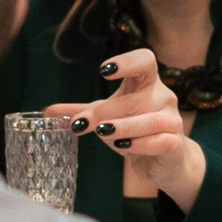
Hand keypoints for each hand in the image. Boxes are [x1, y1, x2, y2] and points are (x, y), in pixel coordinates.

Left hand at [46, 50, 207, 207]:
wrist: (164, 161)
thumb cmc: (134, 131)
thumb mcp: (106, 118)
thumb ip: (81, 112)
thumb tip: (46, 111)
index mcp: (147, 83)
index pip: (145, 60)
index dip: (126, 62)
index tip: (103, 70)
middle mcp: (163, 97)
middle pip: (137, 97)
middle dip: (107, 111)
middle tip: (83, 123)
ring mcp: (172, 120)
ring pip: (150, 120)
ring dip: (123, 127)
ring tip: (102, 134)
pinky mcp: (175, 144)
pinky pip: (160, 140)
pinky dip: (140, 144)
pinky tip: (124, 148)